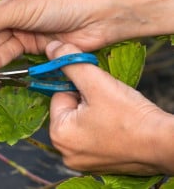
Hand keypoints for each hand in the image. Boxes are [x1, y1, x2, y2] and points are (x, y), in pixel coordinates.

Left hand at [46, 40, 173, 174]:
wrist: (164, 144)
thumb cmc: (130, 116)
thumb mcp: (96, 82)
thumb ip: (70, 62)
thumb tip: (51, 48)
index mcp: (58, 135)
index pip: (59, 95)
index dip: (80, 88)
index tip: (99, 93)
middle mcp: (65, 152)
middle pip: (70, 110)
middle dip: (87, 101)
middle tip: (109, 104)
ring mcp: (82, 161)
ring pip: (82, 121)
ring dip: (96, 113)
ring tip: (116, 115)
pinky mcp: (98, 164)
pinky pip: (94, 135)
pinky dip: (104, 127)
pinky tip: (119, 127)